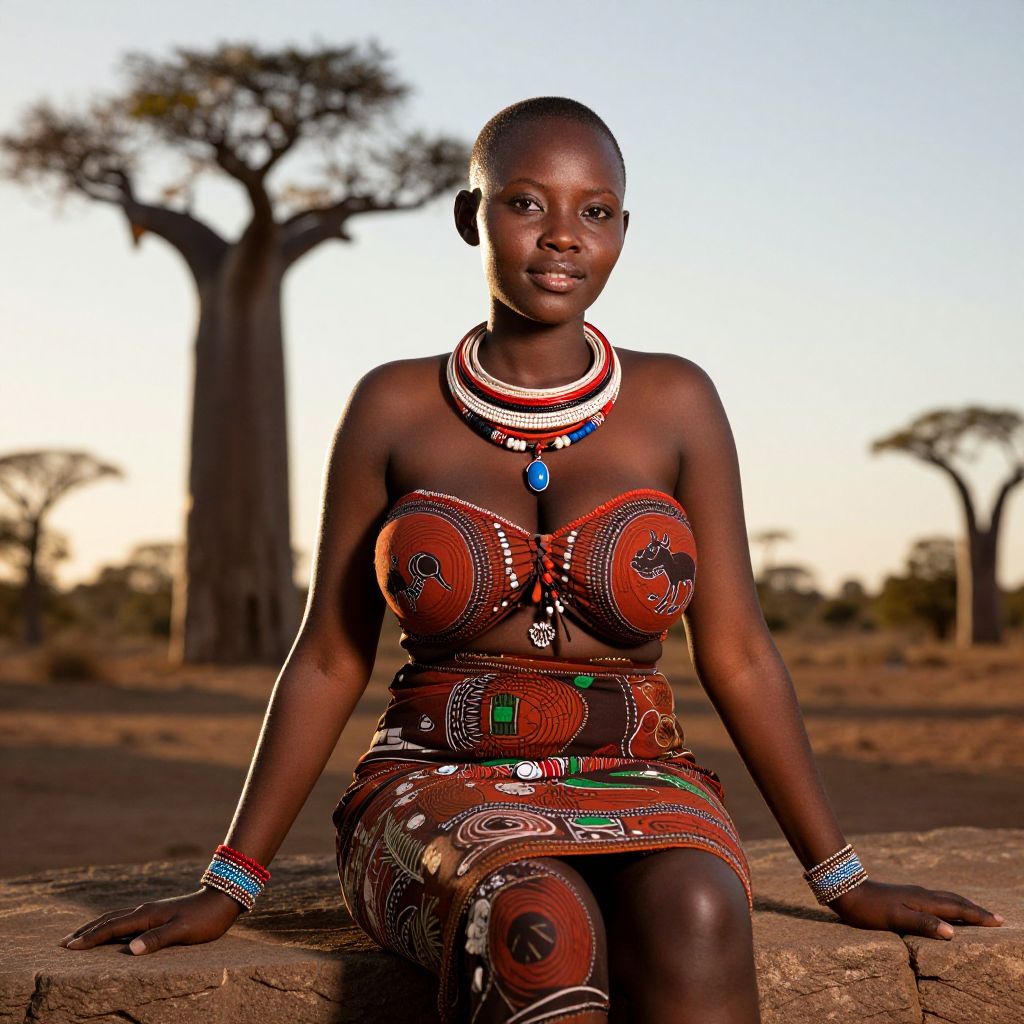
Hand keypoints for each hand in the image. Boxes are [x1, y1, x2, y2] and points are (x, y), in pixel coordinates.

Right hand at [57, 885, 243, 954]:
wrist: (224, 897)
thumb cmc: (205, 919)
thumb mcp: (184, 931)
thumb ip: (158, 940)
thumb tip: (131, 950)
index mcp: (147, 915)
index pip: (111, 928)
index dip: (90, 938)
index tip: (69, 947)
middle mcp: (145, 910)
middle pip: (108, 920)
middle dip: (86, 931)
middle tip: (63, 943)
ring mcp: (151, 910)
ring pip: (116, 918)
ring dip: (96, 927)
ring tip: (80, 936)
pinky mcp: (158, 913)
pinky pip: (126, 919)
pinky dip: (111, 925)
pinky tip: (112, 931)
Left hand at [828, 879, 1003, 939]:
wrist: (845, 889)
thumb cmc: (869, 909)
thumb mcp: (895, 919)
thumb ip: (923, 924)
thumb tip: (953, 932)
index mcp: (923, 901)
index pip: (958, 909)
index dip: (978, 916)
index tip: (999, 921)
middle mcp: (921, 894)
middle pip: (955, 901)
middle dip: (976, 909)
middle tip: (996, 918)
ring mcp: (913, 893)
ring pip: (945, 898)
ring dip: (963, 905)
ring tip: (975, 912)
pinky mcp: (904, 895)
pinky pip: (935, 899)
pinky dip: (948, 904)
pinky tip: (942, 908)